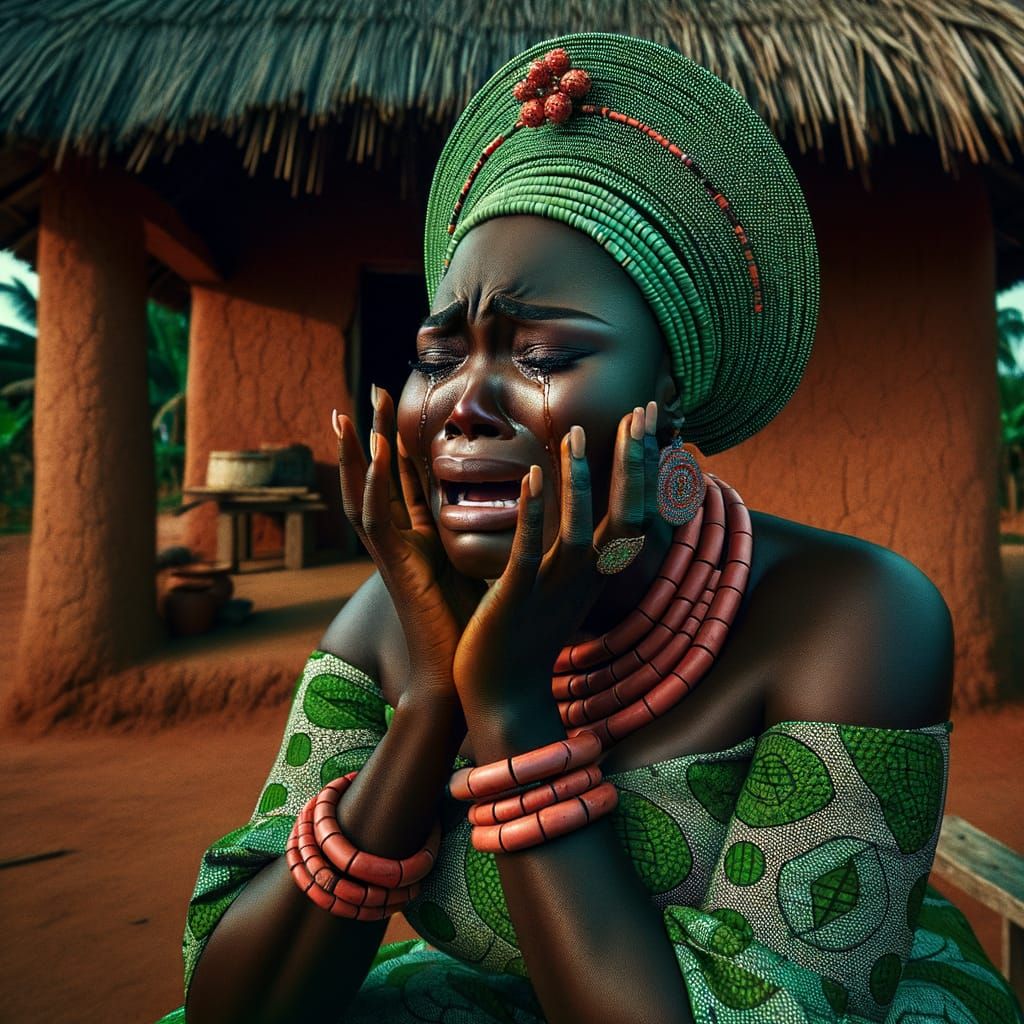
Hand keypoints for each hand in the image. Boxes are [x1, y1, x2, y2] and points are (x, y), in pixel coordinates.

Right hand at [333, 386, 484, 709]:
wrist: (459, 677)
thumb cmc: (473, 628)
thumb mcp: (480, 569)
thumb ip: (485, 540)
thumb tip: (519, 514)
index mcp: (419, 541)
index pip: (405, 483)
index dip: (401, 446)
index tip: (398, 409)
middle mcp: (399, 543)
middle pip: (377, 479)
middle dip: (372, 435)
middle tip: (368, 392)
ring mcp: (391, 556)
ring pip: (362, 495)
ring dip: (356, 455)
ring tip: (347, 414)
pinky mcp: (395, 571)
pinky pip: (376, 523)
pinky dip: (373, 490)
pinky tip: (375, 460)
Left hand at [452, 401, 659, 720]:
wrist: (504, 700)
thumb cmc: (526, 642)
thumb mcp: (557, 591)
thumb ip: (568, 554)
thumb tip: (570, 517)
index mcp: (597, 573)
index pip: (635, 511)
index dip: (645, 466)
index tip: (645, 421)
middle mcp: (586, 578)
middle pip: (627, 514)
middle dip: (634, 462)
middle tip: (641, 410)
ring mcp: (554, 588)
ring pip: (581, 528)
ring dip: (582, 479)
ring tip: (575, 433)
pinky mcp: (519, 597)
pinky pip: (531, 550)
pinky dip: (535, 513)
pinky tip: (535, 477)